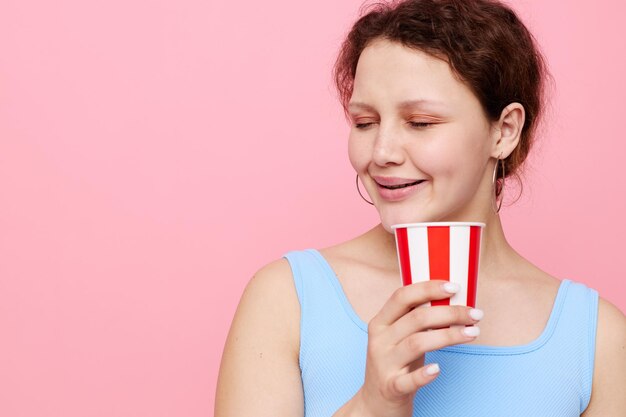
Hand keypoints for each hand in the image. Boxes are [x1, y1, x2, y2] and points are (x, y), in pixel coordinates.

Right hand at [358, 280, 482, 416]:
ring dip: (449, 336)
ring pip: (416, 343)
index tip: (454, 287)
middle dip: (450, 313)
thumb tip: (452, 301)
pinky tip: (438, 369)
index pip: (402, 296)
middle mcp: (379, 340)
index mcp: (380, 322)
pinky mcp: (390, 387)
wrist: (375, 403)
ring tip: (473, 333)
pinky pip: (408, 380)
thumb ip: (415, 320)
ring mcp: (383, 363)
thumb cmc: (395, 364)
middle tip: (475, 315)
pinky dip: (423, 374)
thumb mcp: (399, 338)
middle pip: (416, 318)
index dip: (428, 288)